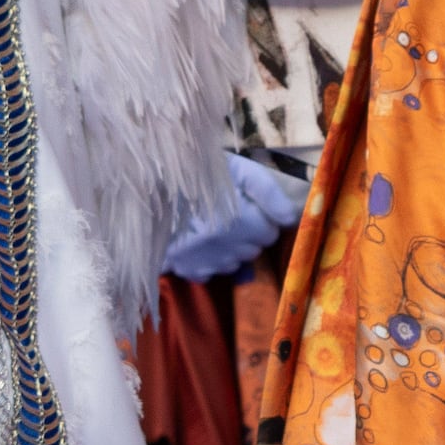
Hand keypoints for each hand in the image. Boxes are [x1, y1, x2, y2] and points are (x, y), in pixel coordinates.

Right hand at [165, 155, 310, 280]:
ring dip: (228, 250)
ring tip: (212, 225)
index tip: (247, 205)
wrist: (154, 179)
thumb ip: (269, 193)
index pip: (270, 234)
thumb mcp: (241, 170)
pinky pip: (206, 274)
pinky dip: (205, 263)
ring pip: (232, 264)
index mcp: (240, 221)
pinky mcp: (181, 266)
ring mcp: (201, 259)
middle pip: (252, 251)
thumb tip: (290, 220)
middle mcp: (222, 246)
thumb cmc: (201, 170)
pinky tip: (198, 244)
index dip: (261, 218)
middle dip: (247, 235)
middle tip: (229, 213)